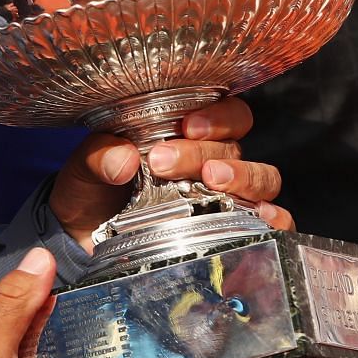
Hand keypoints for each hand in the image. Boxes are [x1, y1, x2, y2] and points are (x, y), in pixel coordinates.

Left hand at [49, 96, 293, 245]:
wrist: (82, 244)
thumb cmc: (91, 194)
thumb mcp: (84, 168)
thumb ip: (98, 156)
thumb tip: (123, 159)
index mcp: (188, 134)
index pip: (226, 112)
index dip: (216, 115)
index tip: (187, 126)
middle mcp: (215, 161)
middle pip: (236, 146)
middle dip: (204, 152)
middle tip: (166, 164)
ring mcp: (227, 199)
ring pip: (262, 177)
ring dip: (242, 177)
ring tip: (212, 183)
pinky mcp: (233, 235)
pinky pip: (273, 223)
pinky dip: (276, 219)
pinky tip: (263, 218)